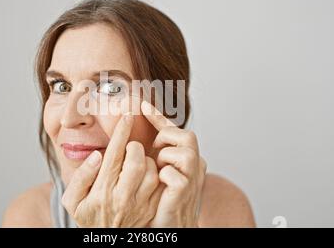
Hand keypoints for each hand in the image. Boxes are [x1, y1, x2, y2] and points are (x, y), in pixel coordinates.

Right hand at [61, 113, 162, 226]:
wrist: (106, 242)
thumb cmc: (88, 216)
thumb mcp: (72, 200)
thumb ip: (81, 176)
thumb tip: (97, 155)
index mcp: (101, 190)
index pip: (114, 154)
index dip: (121, 131)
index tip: (127, 116)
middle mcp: (122, 197)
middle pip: (137, 160)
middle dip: (135, 146)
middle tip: (130, 147)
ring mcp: (139, 204)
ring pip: (151, 171)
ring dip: (146, 160)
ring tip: (137, 161)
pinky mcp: (151, 208)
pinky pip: (160, 184)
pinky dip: (155, 173)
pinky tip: (146, 172)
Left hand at [141, 101, 206, 227]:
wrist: (170, 227)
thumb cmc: (161, 201)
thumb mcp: (158, 172)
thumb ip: (155, 154)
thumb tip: (137, 137)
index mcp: (188, 158)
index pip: (176, 131)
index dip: (159, 118)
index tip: (142, 106)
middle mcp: (196, 165)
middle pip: (187, 135)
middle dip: (167, 139)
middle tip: (155, 152)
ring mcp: (194, 178)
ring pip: (183, 151)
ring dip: (165, 158)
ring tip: (158, 171)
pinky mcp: (186, 190)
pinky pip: (172, 172)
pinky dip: (163, 175)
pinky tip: (160, 183)